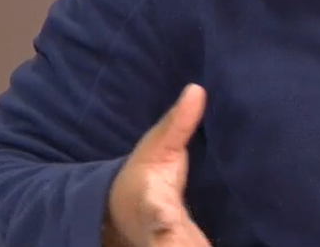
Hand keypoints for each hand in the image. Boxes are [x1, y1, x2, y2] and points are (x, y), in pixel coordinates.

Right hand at [105, 84, 210, 246]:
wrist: (122, 215)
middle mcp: (158, 228)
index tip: (166, 216)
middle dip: (174, 241)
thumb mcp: (159, 147)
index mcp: (150, 199)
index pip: (154, 207)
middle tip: (182, 236)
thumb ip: (178, 123)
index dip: (160, 213)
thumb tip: (197, 89)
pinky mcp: (179, 246)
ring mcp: (167, 243)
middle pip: (166, 241)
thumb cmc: (145, 177)